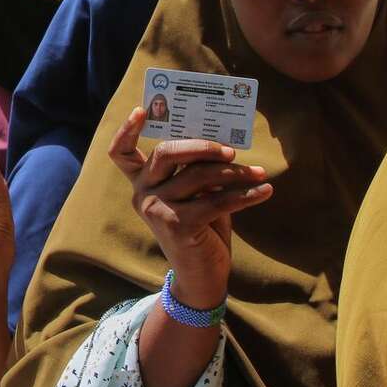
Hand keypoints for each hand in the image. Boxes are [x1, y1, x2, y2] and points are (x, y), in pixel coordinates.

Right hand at [107, 107, 270, 304]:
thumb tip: (223, 143)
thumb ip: (197, 171)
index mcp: (143, 183)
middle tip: (231, 150)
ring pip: (199, 176)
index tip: (142, 109)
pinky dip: (245, 195)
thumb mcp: (195, 195)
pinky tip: (264, 191)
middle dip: (202, 146)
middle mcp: (143, 194)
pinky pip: (217, 201)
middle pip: (167, 153)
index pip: (122, 153)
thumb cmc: (201, 229)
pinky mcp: (177, 225)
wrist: (202, 277)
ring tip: (259, 173)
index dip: (126, 129)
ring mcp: (157, 210)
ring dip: (235, 172)